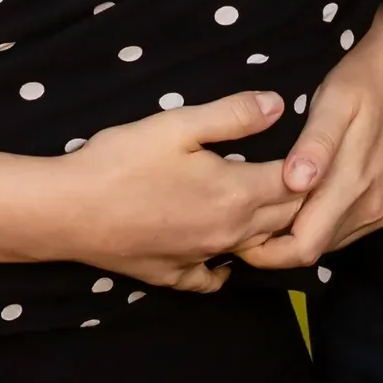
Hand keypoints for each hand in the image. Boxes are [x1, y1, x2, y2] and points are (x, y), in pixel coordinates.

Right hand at [50, 90, 305, 289]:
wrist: (68, 211)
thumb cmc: (122, 161)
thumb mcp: (178, 124)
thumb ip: (233, 115)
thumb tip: (279, 105)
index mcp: (236, 193)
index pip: (295, 183)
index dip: (308, 166)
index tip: (314, 150)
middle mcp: (229, 233)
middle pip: (283, 218)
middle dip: (299, 197)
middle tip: (305, 176)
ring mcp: (202, 258)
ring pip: (254, 247)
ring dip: (269, 228)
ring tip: (274, 208)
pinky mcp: (175, 274)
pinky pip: (213, 277)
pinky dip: (226, 264)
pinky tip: (223, 253)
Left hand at [239, 7, 382, 270]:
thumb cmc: (361, 79)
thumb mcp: (333, 100)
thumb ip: (316, 145)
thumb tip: (295, 184)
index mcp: (354, 185)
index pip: (303, 247)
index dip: (265, 251)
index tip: (234, 232)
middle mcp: (371, 208)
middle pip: (313, 251)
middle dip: (274, 245)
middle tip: (239, 219)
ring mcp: (382, 210)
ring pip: (328, 243)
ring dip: (295, 234)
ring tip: (262, 209)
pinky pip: (344, 231)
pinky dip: (317, 225)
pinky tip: (296, 202)